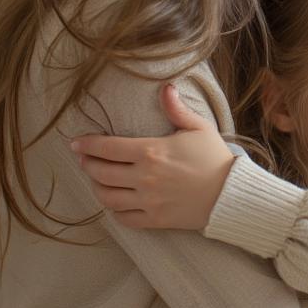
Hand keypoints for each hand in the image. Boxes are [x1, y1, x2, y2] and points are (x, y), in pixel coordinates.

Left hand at [71, 83, 233, 229]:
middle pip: (101, 172)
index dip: (87, 144)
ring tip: (97, 180)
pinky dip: (114, 211)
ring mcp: (148, 201)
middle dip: (88, 164)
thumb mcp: (198, 128)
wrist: (231, 194)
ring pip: (107, 197)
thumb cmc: (215, 158)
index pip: (107, 147)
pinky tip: (116, 202)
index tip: (76, 143)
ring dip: (97, 188)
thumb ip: (176, 109)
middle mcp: (144, 177)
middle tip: (84, 159)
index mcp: (151, 151)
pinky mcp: (155, 220)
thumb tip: (165, 87)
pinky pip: (124, 218)